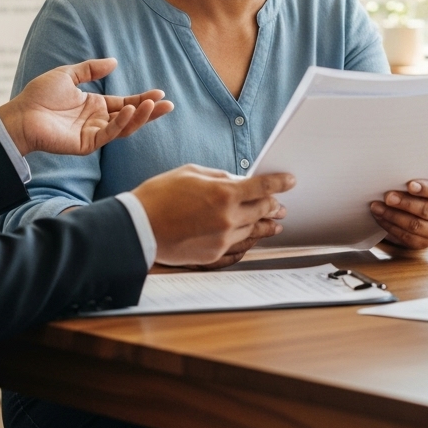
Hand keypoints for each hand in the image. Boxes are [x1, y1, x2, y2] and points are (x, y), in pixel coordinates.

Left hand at [0, 58, 172, 156]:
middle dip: (150, 111)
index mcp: (95, 106)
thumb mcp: (68, 75)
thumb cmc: (39, 95)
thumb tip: (114, 62)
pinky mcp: (87, 143)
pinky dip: (122, 123)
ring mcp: (94, 133)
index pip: (125, 103)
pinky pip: (109, 134)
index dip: (143, 99)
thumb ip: (91, 69)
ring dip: (140, 117)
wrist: (21, 114)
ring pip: (124, 127)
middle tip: (168, 104)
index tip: (160, 93)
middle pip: (131, 116)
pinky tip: (130, 110)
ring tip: (153, 105)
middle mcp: (98, 120)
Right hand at [133, 166, 293, 265]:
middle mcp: (228, 217)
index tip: (290, 181)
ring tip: (274, 222)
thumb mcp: (191, 173)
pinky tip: (251, 235)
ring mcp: (222, 238)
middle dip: (274, 205)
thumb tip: (238, 182)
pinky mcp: (213, 254)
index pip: (263, 188)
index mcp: (224, 193)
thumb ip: (220, 177)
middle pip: (262, 210)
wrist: (137, 228)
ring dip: (265, 224)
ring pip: (253, 230)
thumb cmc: (160, 195)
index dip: (280, 183)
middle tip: (280, 204)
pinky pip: (238, 245)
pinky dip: (247, 237)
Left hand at [370, 179, 427, 249]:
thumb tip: (393, 181)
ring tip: (378, 207)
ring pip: (415, 225)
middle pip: (426, 210)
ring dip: (393, 216)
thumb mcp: (423, 184)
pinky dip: (391, 227)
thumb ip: (414, 183)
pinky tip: (381, 218)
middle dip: (404, 203)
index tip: (409, 185)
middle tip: (388, 197)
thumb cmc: (422, 194)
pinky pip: (406, 237)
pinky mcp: (424, 243)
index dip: (424, 188)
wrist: (425, 213)